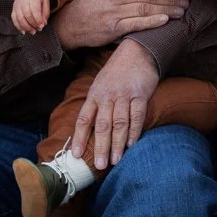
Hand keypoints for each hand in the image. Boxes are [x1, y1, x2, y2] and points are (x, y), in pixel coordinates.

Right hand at [11, 0, 52, 35]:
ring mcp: (17, 5)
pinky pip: (14, 19)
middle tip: (39, 29)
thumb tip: (43, 24)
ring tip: (33, 32)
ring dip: (26, 27)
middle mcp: (23, 0)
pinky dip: (18, 26)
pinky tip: (24, 31)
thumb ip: (45, 13)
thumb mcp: (46, 2)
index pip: (34, 10)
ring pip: (19, 18)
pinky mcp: (13, 9)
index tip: (42, 26)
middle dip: (33, 24)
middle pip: (26, 15)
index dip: (38, 19)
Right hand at [50, 0, 184, 52]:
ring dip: (166, 9)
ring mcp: (115, 12)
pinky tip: (165, 20)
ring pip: (146, 8)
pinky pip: (136, 23)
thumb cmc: (89, 0)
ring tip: (181, 12)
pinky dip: (152, 21)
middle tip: (186, 2)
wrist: (72, 22)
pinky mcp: (114, 28)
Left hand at [70, 38, 158, 171]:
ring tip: (115, 160)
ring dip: (116, 144)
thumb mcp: (100, 85)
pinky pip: (136, 117)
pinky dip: (134, 132)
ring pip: (119, 124)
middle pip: (102, 125)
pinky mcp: (140, 95)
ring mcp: (124, 96)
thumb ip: (96, 105)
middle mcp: (107, 96)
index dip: (79, 138)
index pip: (84, 119)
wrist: (137, 51)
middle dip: (100, 147)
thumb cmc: (117, 71)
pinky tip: (131, 145)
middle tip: (99, 166)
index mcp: (94, 95)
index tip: (76, 154)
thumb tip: (89, 129)